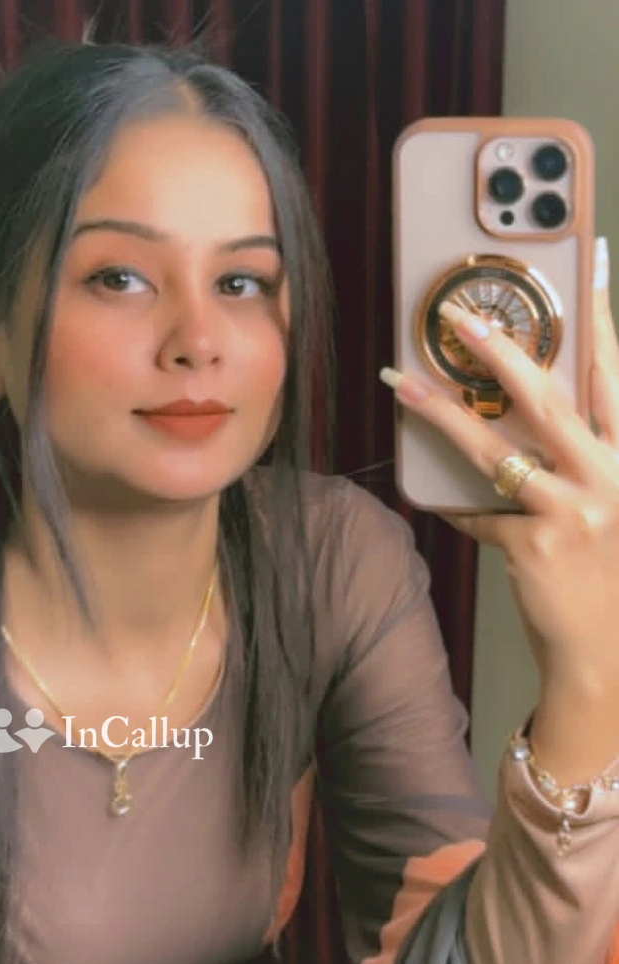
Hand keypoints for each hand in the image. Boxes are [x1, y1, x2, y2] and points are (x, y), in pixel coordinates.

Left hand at [380, 237, 618, 702]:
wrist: (608, 654)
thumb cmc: (610, 575)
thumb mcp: (617, 503)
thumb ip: (593, 458)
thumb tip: (546, 415)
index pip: (616, 379)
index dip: (601, 325)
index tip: (587, 271)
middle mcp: (610, 478)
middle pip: (548, 399)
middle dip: (500, 351)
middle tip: (460, 317)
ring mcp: (571, 513)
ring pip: (495, 450)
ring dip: (443, 414)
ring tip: (404, 385)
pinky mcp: (532, 548)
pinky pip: (479, 514)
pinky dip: (454, 503)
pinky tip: (430, 492)